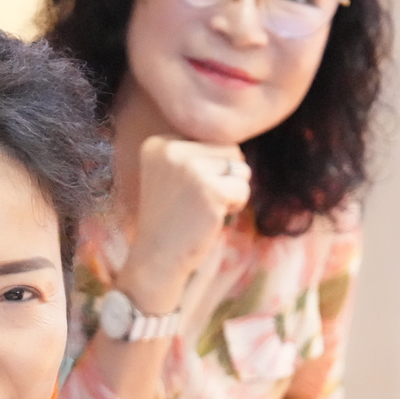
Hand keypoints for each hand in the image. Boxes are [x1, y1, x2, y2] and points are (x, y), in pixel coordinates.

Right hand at [119, 136, 251, 312]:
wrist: (156, 258)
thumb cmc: (171, 218)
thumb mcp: (174, 174)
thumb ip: (198, 153)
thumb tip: (238, 145)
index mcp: (159, 144)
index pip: (211, 140)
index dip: (210, 168)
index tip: (185, 191)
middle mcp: (171, 150)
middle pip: (229, 149)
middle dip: (224, 177)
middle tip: (198, 201)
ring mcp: (191, 169)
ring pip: (240, 168)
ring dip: (232, 190)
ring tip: (205, 207)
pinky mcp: (211, 190)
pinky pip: (243, 189)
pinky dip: (236, 206)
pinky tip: (212, 217)